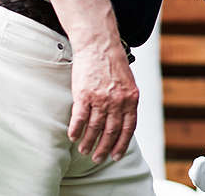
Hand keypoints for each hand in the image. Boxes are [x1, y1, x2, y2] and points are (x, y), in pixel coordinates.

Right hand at [67, 41, 138, 163]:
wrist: (99, 45)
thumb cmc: (113, 63)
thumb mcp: (128, 83)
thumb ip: (127, 101)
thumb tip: (124, 120)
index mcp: (131, 99)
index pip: (128, 128)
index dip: (122, 144)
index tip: (116, 156)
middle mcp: (117, 101)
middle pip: (111, 132)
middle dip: (104, 148)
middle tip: (98, 158)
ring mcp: (101, 99)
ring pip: (95, 128)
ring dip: (88, 142)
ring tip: (84, 150)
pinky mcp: (84, 95)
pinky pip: (80, 118)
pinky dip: (76, 130)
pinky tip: (73, 137)